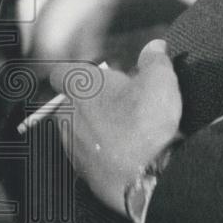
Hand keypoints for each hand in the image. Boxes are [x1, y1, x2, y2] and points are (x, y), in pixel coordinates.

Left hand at [50, 39, 181, 215]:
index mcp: (81, 88)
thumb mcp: (160, 81)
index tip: (100, 74)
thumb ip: (155, 60)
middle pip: (70, 101)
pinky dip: (101, 149)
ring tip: (126, 127)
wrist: (143, 176)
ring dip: (95, 125)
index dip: (79, 72)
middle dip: (90, 100)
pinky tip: (126, 149)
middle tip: (121, 100)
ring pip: (77, 128)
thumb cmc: (146, 124)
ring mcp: (72, 145)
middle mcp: (68, 115)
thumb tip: (155, 46)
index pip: (62, 73)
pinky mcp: (81, 170)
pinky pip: (87, 153)